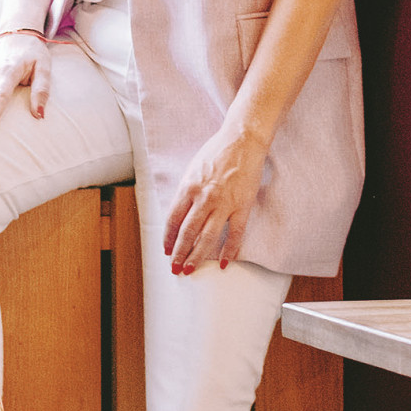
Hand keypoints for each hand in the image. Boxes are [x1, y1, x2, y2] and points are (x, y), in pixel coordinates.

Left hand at [163, 125, 268, 273]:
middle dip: (179, 253)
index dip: (169, 238)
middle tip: (175, 268)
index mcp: (188, 187)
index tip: (167, 251)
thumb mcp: (192, 170)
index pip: (173, 220)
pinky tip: (223, 262)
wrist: (242, 140)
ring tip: (190, 269)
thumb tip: (179, 215)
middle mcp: (204, 197)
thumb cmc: (216, 152)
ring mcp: (224, 203)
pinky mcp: (243, 206)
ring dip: (197, 256)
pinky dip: (229, 250)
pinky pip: (235, 233)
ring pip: (208, 237)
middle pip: (187, 232)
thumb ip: (186, 192)